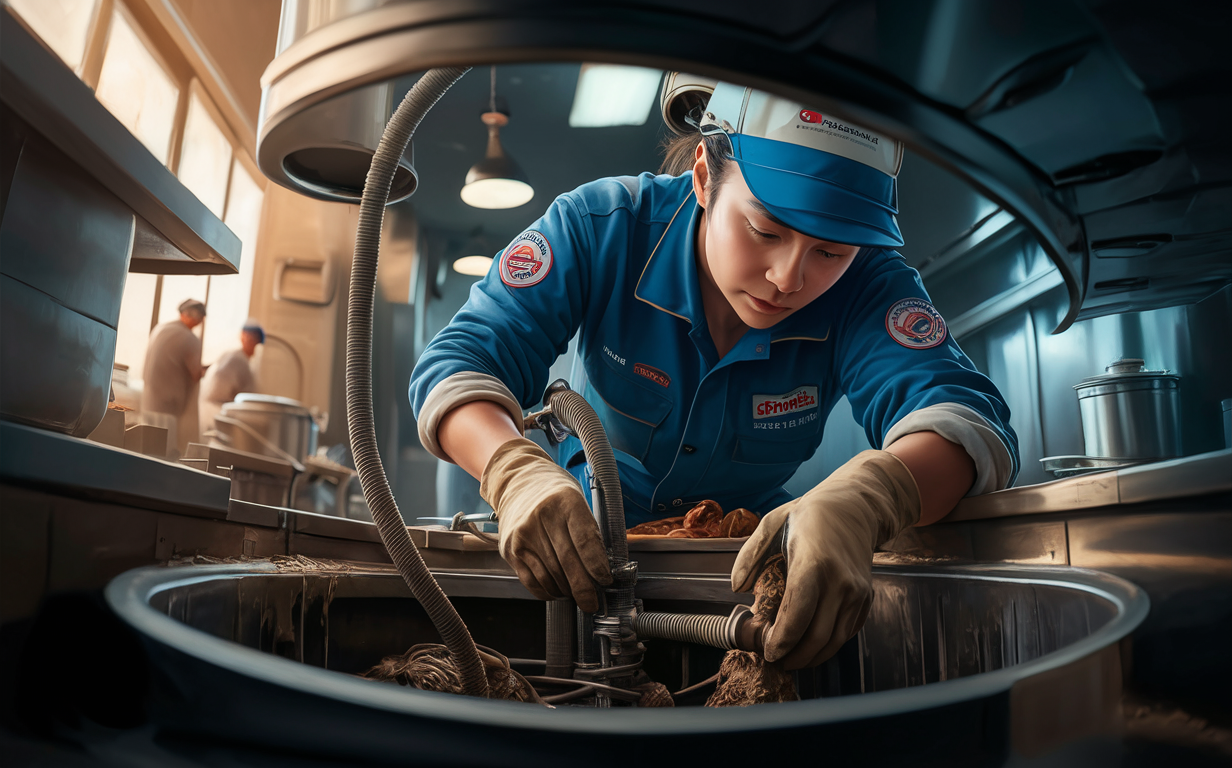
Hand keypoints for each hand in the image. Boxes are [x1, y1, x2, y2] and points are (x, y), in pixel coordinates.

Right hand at [480, 437, 611, 611]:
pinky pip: (532, 581)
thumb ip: (589, 533)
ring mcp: (522, 535)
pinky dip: (548, 591)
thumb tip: (601, 572)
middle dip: (584, 588)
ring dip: (566, 592)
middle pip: (567, 563)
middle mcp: (540, 517)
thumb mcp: (578, 502)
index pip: (584, 540)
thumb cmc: (556, 496)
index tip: (605, 580)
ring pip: (550, 576)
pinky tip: (558, 591)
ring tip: (577, 595)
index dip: (597, 565)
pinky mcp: (510, 550)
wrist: (519, 483)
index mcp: (565, 501)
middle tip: (593, 602)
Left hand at [731, 450, 919, 668]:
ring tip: (791, 659)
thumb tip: (738, 587)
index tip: (768, 652)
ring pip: (835, 640)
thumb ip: (750, 555)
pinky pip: (847, 632)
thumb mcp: (772, 523)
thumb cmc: (810, 515)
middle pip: (818, 637)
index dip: (782, 641)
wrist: (856, 507)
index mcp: (814, 563)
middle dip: (795, 657)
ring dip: (813, 656)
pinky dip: (829, 644)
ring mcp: (857, 592)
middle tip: (776, 661)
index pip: (798, 615)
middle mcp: (840, 582)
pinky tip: (810, 645)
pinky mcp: (866, 598)